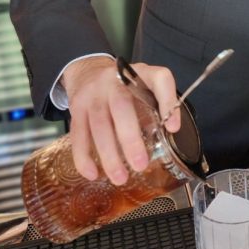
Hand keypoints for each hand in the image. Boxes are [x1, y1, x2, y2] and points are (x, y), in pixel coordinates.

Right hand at [62, 56, 180, 185]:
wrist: (88, 71)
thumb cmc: (125, 87)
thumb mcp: (145, 85)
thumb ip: (157, 104)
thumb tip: (170, 135)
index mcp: (141, 73)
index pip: (159, 78)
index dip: (167, 101)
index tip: (172, 128)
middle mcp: (115, 80)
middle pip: (121, 106)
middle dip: (130, 138)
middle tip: (140, 165)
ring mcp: (93, 93)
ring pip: (99, 124)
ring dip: (109, 154)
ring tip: (120, 177)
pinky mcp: (76, 107)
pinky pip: (78, 133)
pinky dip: (84, 157)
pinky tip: (93, 174)